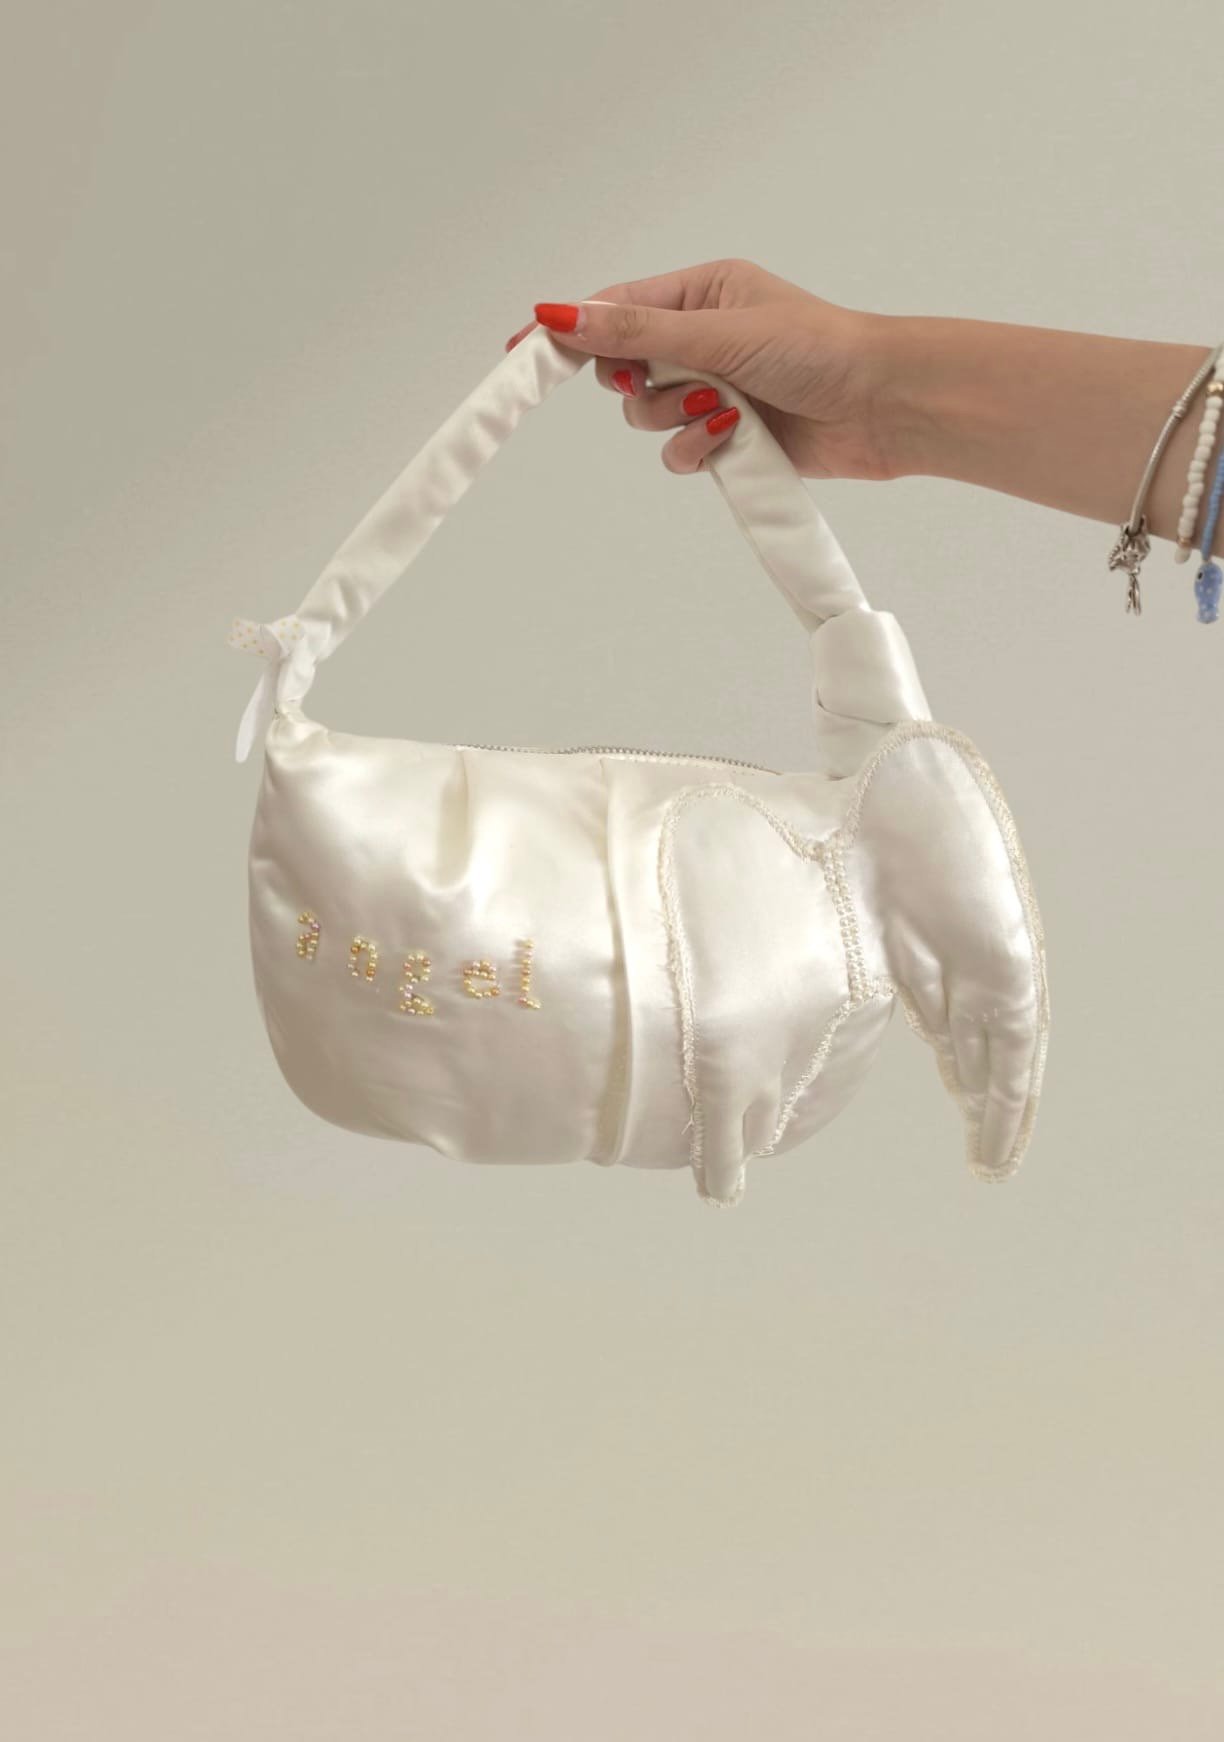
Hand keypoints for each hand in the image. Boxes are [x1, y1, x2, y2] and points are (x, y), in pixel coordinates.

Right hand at [503, 258, 902, 480]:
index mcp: (700, 292)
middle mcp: (702, 337)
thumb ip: (636, 329)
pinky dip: (696, 450)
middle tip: (659, 384)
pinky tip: (730, 441)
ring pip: (645, 417)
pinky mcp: (727, 436)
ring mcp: (713, 389)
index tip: (520, 351)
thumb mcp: (718, 332)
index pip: (613, 308)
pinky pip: (677, 451)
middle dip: (637, 383)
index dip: (567, 332)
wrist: (883, 408)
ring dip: (673, 420)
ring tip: (721, 411)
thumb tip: (563, 313)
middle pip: (622, 366)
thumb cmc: (820, 350)